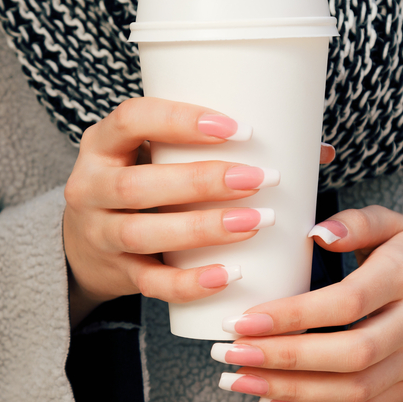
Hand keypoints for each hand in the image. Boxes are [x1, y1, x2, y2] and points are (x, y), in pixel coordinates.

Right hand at [64, 97, 329, 327]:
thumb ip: (221, 147)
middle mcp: (89, 186)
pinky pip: (151, 282)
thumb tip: (319, 151)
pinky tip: (229, 276)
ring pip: (143, 233)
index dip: (181, 120)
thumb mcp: (159, 156)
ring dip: (203, 228)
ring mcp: (98, 233)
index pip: (132, 119)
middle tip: (260, 178)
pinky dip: (190, 282)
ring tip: (256, 221)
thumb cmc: (143, 184)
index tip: (238, 128)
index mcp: (103, 143)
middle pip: (139, 184)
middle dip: (202, 181)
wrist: (83, 244)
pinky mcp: (116, 273)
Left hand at [211, 205, 402, 401]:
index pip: (345, 303)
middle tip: (229, 354)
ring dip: (288, 390)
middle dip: (283, 358)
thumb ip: (355, 222)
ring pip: (350, 390)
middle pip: (348, 354)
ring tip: (237, 380)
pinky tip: (270, 398)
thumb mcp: (393, 223)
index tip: (242, 319)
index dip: (292, 315)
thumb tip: (315, 233)